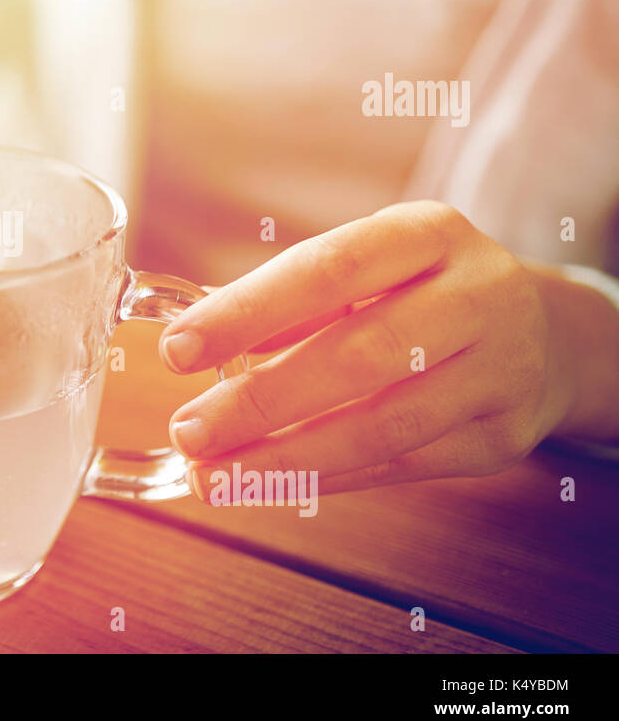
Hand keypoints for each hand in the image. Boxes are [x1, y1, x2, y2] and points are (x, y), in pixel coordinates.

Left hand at [158, 200, 593, 495]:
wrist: (542, 334)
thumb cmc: (418, 293)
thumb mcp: (368, 269)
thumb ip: (289, 301)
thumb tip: (193, 340)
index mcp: (428, 234)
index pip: (329, 269)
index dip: (248, 312)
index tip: (177, 350)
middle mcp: (477, 296)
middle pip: (359, 355)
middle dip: (262, 401)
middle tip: (189, 430)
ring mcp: (498, 372)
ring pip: (381, 427)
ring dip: (284, 460)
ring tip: (212, 476)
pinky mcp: (499, 439)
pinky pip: (397, 468)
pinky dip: (322, 479)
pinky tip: (263, 486)